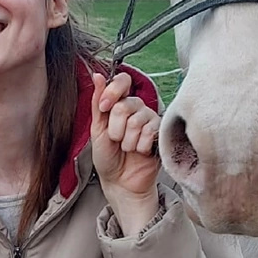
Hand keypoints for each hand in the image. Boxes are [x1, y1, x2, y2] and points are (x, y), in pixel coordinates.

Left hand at [91, 71, 161, 236]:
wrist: (119, 182)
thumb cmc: (108, 157)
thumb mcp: (97, 129)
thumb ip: (98, 103)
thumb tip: (97, 76)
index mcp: (120, 104)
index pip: (122, 81)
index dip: (113, 91)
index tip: (103, 108)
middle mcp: (137, 109)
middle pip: (127, 103)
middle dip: (116, 126)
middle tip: (116, 140)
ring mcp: (150, 120)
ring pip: (137, 120)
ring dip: (127, 140)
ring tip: (128, 148)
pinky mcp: (161, 134)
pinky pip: (150, 132)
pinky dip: (140, 146)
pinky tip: (140, 152)